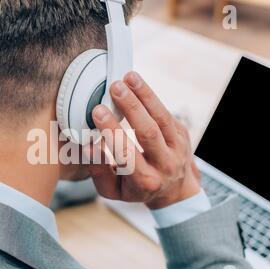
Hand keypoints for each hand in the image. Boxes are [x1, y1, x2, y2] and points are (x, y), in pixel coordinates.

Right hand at [86, 72, 200, 209]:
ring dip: (145, 95)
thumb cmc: (136, 187)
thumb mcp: (113, 190)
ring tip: (129, 77)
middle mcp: (164, 165)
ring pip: (161, 118)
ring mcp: (177, 148)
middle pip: (148, 132)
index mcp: (145, 181)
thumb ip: (99, 171)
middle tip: (114, 88)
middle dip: (131, 108)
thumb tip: (89, 147)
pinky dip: (151, 96)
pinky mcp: (181, 133)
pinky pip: (166, 112)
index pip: (126, 154)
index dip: (112, 132)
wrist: (173, 190)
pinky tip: (136, 83)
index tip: (97, 112)